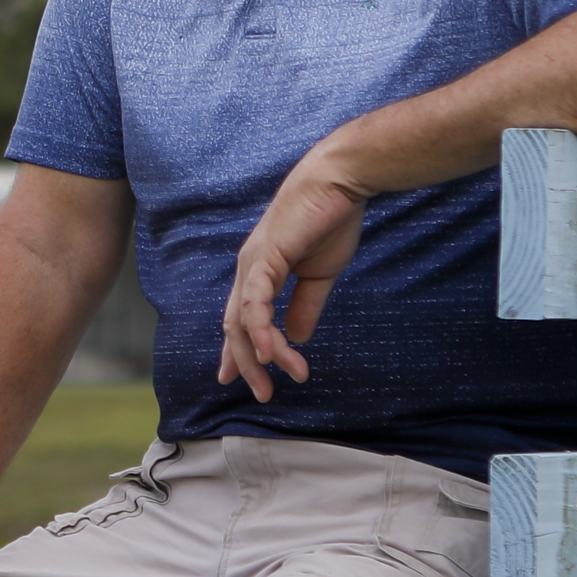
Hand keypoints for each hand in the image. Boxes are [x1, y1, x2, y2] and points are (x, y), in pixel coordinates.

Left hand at [218, 143, 370, 402]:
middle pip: (236, 327)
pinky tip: (270, 355)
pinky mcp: (264, 258)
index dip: (238, 350)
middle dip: (246, 363)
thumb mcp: (320, 275)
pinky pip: (256, 304)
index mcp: (260, 272)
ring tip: (276, 381)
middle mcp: (249, 270)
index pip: (241, 318)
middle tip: (262, 393)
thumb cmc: (332, 219)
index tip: (236, 378)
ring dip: (260, 355)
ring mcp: (252, 264)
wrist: (341, 183)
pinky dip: (259, 331)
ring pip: (244, 322)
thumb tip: (296, 337)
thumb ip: (306, 305)